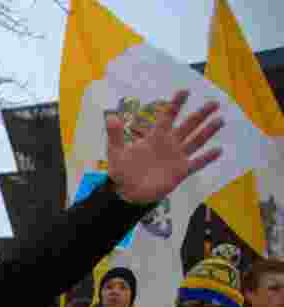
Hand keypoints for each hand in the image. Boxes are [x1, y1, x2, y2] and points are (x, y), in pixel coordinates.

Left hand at [106, 90, 223, 204]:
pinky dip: (207, 158)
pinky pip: (196, 163)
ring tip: (220, 120)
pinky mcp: (180, 172)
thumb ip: (115, 135)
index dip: (175, 104)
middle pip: (187, 125)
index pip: (167, 116)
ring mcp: (176, 157)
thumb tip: (110, 117)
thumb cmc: (122, 172)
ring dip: (207, 131)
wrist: (127, 193)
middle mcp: (169, 144)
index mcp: (155, 137)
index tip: (185, 91)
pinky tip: (218, 150)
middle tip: (214, 102)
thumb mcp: (116, 152)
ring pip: (195, 141)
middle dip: (200, 114)